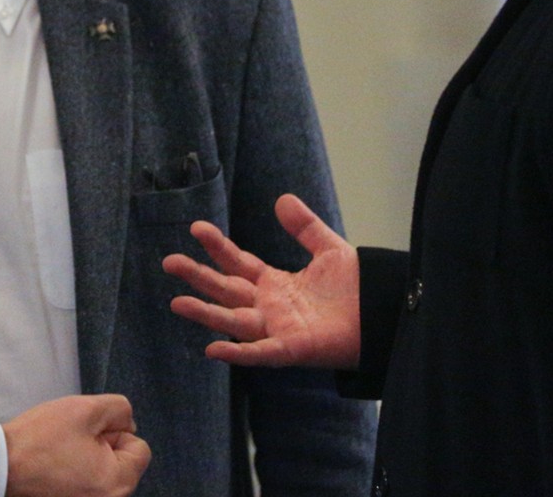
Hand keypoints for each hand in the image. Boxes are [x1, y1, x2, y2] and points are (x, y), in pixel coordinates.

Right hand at [2, 394, 149, 496]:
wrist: (0, 465)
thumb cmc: (42, 438)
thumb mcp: (86, 409)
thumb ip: (119, 411)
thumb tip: (128, 424)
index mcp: (117, 483)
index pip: (139, 448)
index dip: (116, 431)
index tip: (88, 432)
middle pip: (123, 463)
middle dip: (104, 446)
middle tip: (73, 440)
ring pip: (104, 472)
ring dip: (90, 458)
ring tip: (62, 453)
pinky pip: (88, 484)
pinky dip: (78, 474)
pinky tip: (57, 467)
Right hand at [161, 193, 360, 369]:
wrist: (383, 315)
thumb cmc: (357, 290)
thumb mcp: (329, 249)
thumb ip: (304, 227)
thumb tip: (282, 199)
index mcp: (275, 284)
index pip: (238, 264)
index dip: (218, 247)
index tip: (197, 228)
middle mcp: (269, 307)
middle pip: (226, 290)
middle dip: (198, 276)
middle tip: (169, 262)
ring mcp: (277, 329)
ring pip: (233, 320)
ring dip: (206, 313)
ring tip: (177, 302)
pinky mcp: (291, 349)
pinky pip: (260, 352)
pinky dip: (238, 353)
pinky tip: (213, 348)